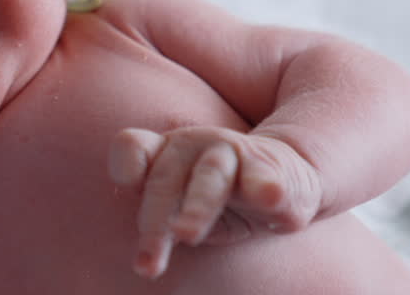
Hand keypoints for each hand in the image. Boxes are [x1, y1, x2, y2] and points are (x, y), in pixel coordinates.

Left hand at [108, 126, 323, 278]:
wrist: (283, 173)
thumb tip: (144, 258)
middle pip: (166, 180)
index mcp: (163, 153)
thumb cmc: (213, 194)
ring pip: (210, 177)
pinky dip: (264, 188)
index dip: (127, 164)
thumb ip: (157, 219)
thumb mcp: (179, 204)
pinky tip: (266, 197)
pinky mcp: (271, 172)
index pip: (134, 148)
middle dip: (155, 222)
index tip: (126, 185)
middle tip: (149, 262)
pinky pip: (266, 179)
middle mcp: (193, 147)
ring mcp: (232, 154)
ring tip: (186, 236)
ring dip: (197, 206)